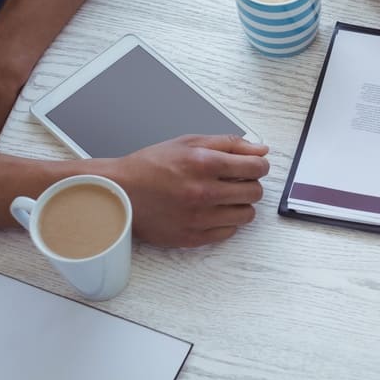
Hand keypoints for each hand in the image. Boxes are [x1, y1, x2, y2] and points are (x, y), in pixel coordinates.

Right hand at [109, 135, 269, 247]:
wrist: (118, 192)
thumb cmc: (151, 165)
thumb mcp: (189, 142)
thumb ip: (229, 143)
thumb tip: (260, 149)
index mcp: (205, 163)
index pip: (256, 167)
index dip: (259, 165)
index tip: (254, 166)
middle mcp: (204, 192)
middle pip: (255, 192)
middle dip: (250, 184)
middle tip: (237, 181)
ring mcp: (199, 218)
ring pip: (246, 215)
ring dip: (241, 204)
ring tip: (225, 197)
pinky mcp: (192, 237)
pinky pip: (229, 232)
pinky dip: (226, 221)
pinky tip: (212, 211)